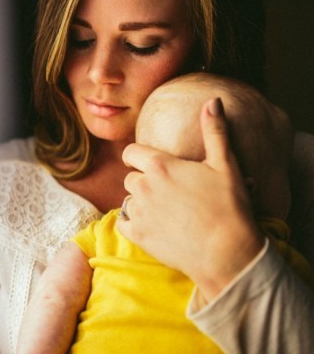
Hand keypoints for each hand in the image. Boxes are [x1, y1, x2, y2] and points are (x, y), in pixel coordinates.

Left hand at [116, 98, 264, 301]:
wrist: (227, 252)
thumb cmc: (229, 206)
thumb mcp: (226, 164)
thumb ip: (215, 131)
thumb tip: (212, 101)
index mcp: (159, 166)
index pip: (130, 152)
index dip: (138, 156)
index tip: (149, 162)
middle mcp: (143, 187)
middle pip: (130, 178)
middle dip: (144, 181)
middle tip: (168, 191)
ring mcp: (138, 212)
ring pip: (128, 200)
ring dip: (140, 203)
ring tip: (164, 210)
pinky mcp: (138, 236)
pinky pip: (123, 223)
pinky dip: (133, 223)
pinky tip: (152, 225)